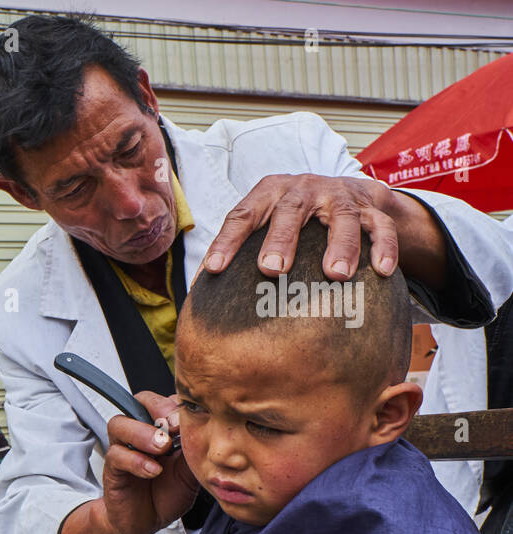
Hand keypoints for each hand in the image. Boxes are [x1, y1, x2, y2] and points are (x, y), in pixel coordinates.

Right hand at [97, 391, 198, 533]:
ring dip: (143, 432)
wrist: (145, 522)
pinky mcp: (113, 469)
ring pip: (120, 424)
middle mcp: (140, 433)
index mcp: (161, 428)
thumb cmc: (167, 494)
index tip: (192, 419)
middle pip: (140, 401)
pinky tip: (153, 471)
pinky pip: (117, 455)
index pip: (166, 400)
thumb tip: (212, 433)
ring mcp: (123, 449)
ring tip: (162, 448)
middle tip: (176, 428)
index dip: (177, 405)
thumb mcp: (191, 472)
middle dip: (160, 410)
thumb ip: (196, 452)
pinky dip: (136, 461)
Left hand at [202, 174, 445, 287]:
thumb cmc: (291, 218)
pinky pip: (380, 226)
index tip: (214, 270)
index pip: (242, 215)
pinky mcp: (370, 207)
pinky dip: (383, 247)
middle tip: (272, 270)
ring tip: (336, 275)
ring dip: (341, 245)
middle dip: (281, 240)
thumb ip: (239, 250)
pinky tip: (382, 272)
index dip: (227, 241)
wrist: (348, 191)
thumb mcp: (264, 223)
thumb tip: (201, 293)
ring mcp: (339, 197)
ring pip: (342, 217)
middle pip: (290, 210)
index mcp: (269, 193)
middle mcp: (303, 189)